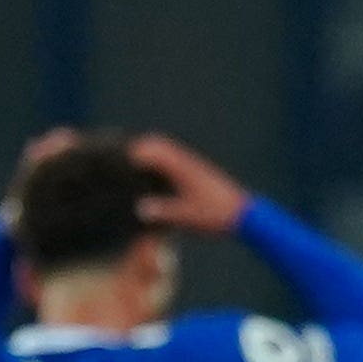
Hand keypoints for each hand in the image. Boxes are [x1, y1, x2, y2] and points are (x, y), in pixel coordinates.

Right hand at [131, 133, 252, 235]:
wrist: (245, 214)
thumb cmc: (216, 215)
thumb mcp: (187, 217)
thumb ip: (163, 212)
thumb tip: (140, 209)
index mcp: (182, 169)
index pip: (155, 152)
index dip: (135, 152)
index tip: (117, 158)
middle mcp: (187, 163)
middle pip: (159, 144)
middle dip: (139, 147)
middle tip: (119, 156)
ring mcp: (194, 166)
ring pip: (167, 151)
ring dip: (150, 152)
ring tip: (131, 163)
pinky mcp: (198, 173)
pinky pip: (174, 160)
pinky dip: (161, 161)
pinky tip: (154, 175)